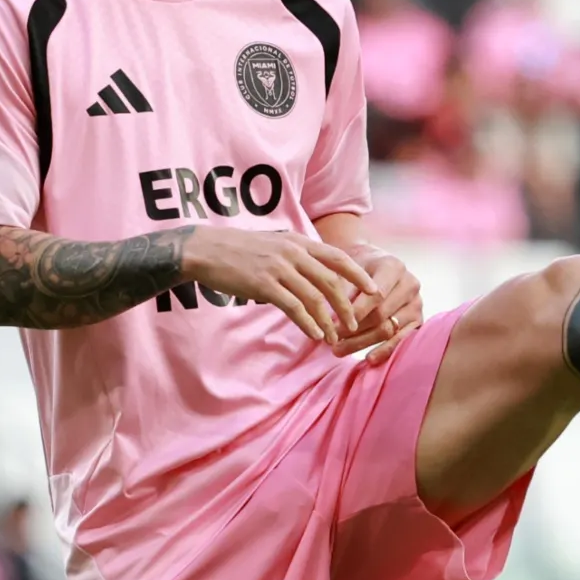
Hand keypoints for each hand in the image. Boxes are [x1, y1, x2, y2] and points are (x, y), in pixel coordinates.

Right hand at [182, 227, 378, 342]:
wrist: (206, 250)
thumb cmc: (238, 250)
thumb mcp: (273, 243)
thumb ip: (295, 255)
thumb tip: (313, 274)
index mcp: (298, 242)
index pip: (338, 257)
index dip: (358, 275)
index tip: (373, 291)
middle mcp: (293, 252)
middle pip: (331, 281)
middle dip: (347, 305)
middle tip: (355, 324)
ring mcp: (279, 268)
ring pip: (315, 297)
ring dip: (329, 321)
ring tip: (335, 338)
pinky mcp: (264, 284)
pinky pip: (293, 307)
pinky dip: (308, 323)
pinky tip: (316, 335)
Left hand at [329, 248, 422, 364]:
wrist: (375, 265)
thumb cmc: (358, 268)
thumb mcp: (348, 269)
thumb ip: (342, 290)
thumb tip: (333, 318)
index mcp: (393, 267)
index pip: (376, 294)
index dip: (355, 313)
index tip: (334, 327)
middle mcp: (410, 284)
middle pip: (382, 315)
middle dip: (354, 331)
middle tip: (332, 342)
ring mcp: (417, 303)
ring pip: (389, 329)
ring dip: (362, 342)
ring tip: (339, 350)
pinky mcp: (418, 320)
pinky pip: (402, 340)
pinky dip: (385, 350)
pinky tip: (369, 358)